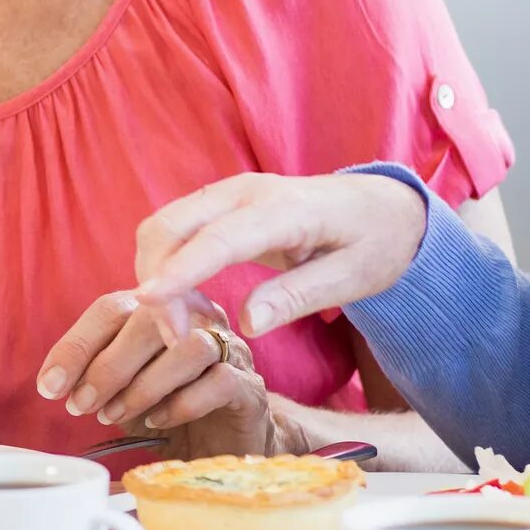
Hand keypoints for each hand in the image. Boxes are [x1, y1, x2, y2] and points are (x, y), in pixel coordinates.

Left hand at [36, 291, 279, 456]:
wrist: (226, 444)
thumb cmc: (168, 409)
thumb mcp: (121, 392)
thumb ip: (93, 378)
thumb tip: (52, 383)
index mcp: (159, 309)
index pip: (111, 308)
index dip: (76, 345)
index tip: (50, 386)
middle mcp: (196, 317)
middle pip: (148, 321)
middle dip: (105, 367)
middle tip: (81, 406)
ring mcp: (229, 348)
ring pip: (187, 347)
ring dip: (142, 385)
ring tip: (116, 415)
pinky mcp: (250, 385)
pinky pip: (219, 381)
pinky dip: (181, 403)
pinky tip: (158, 421)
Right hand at [131, 172, 428, 337]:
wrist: (382, 206)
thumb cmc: (375, 243)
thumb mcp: (354, 277)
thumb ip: (299, 296)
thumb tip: (247, 324)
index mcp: (285, 209)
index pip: (219, 238)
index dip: (179, 270)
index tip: (147, 300)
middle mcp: (246, 191)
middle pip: (173, 225)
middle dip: (155, 279)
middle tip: (174, 338)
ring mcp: (228, 193)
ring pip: (163, 225)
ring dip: (155, 273)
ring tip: (182, 325)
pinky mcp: (219, 204)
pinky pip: (173, 228)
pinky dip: (163, 264)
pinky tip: (185, 301)